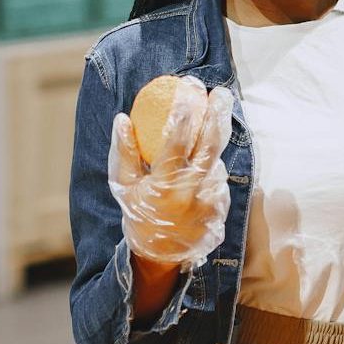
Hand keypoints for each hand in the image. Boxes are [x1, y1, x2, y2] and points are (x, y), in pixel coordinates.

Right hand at [108, 78, 233, 315]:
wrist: (160, 256)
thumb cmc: (138, 215)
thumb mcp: (125, 186)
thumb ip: (125, 152)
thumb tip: (122, 118)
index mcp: (166, 184)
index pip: (179, 140)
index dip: (186, 111)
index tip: (189, 87)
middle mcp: (192, 191)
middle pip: (211, 144)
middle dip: (218, 113)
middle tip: (220, 91)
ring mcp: (211, 200)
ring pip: (218, 159)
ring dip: (218, 135)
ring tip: (218, 109)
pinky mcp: (221, 206)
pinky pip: (219, 176)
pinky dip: (214, 160)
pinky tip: (208, 149)